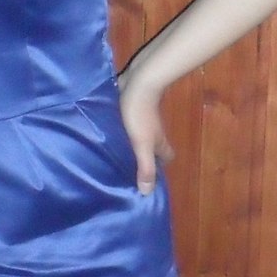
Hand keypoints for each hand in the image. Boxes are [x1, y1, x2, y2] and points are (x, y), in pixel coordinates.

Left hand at [118, 64, 174, 192]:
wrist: (138, 83)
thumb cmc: (140, 116)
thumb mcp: (141, 145)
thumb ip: (145, 167)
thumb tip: (147, 193)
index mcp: (159, 141)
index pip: (165, 158)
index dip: (160, 168)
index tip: (148, 178)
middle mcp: (154, 131)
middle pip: (154, 147)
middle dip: (145, 157)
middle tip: (128, 169)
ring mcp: (143, 119)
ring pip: (141, 135)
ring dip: (132, 144)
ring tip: (117, 155)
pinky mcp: (131, 109)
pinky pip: (129, 124)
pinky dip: (123, 130)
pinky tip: (111, 135)